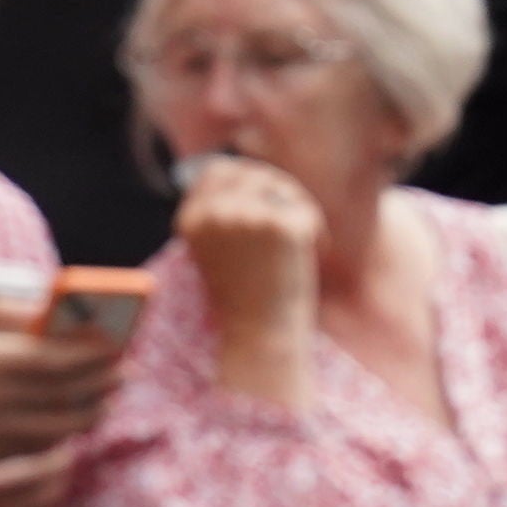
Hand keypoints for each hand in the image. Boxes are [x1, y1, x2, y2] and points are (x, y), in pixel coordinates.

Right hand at [0, 299, 121, 468]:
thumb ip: (7, 311)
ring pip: (60, 426)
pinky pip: (40, 444)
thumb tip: (53, 309)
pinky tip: (80, 418)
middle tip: (129, 371)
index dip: (93, 354)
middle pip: (66, 393)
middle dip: (103, 382)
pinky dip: (66, 432)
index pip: (57, 359)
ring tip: (111, 397)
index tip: (118, 343)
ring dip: (93, 412)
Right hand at [174, 156, 321, 344]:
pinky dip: (315, 230)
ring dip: (297, 208)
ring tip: (301, 242)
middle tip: (290, 219)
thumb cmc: (244, 298)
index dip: (244, 179)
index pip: (216, 171)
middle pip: (251, 172)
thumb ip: (223, 211)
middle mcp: (214, 213)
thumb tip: (245, 171)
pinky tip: (314, 252)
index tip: (264, 201)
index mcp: (191, 219)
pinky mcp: (281, 225)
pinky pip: (305, 210)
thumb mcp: (217, 249)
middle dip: (276, 189)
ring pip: (282, 188)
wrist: (261, 336)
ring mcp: (247, 216)